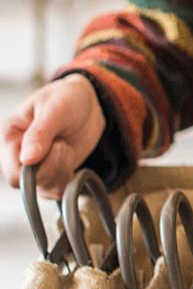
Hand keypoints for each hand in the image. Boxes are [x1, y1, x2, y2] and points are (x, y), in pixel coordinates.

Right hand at [1, 74, 105, 198]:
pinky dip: (70, 178)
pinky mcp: (54, 173)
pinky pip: (59, 190)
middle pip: (29, 184)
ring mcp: (36, 167)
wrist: (87, 104)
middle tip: (63, 145)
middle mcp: (18, 155)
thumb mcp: (54, 109)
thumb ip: (40, 133)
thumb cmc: (67, 98)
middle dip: (52, 168)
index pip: (12, 172)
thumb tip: (27, 160)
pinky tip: (70, 157)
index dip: (34, 169)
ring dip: (63, 171)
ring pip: (46, 189)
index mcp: (10, 135)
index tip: (55, 146)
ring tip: (66, 147)